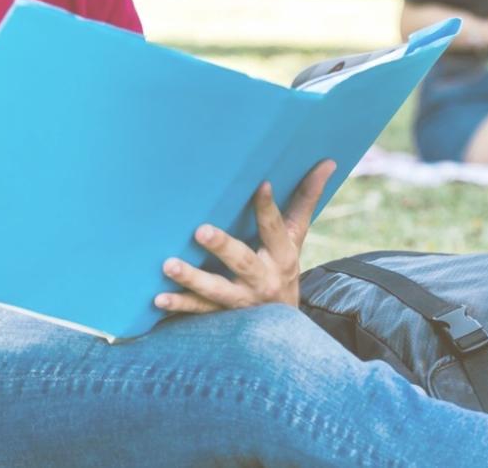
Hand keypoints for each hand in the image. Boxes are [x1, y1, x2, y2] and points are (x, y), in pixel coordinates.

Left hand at [156, 159, 335, 314]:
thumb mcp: (296, 236)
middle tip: (201, 230)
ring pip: (215, 291)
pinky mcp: (221, 316)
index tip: (260, 185)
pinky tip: (158, 298)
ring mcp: (240, 301)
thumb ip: (306, 199)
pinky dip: (178, 306)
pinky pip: (198, 312)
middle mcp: (262, 279)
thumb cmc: (283, 265)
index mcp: (281, 255)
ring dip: (192, 278)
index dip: (268, 208)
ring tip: (168, 265)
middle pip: (242, 262)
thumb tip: (328, 162)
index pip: (275, 228)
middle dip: (222, 247)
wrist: (282, 325)